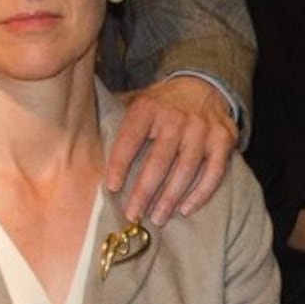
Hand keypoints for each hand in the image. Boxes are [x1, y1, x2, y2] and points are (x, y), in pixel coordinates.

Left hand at [107, 76, 236, 225]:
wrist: (204, 86)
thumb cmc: (163, 106)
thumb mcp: (138, 102)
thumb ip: (116, 120)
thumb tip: (80, 142)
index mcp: (148, 108)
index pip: (130, 139)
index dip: (120, 165)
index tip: (112, 188)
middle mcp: (177, 117)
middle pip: (158, 161)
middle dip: (144, 192)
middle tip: (133, 214)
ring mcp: (202, 129)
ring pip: (185, 170)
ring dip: (169, 199)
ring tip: (156, 218)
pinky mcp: (224, 140)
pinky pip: (213, 173)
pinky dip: (200, 194)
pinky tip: (185, 209)